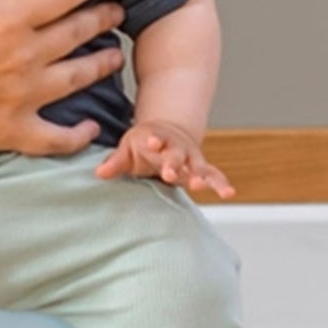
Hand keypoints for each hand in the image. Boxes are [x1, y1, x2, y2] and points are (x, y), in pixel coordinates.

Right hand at [0, 0, 126, 158]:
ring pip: (76, 80)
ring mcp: (19, 100)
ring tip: (113, 54)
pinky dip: (77, 134)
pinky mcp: (8, 133)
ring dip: (99, 64)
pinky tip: (89, 127)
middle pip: (76, 33)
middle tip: (117, 10)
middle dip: (101, 18)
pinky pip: (54, 138)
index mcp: (5, 20)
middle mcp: (22, 60)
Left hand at [96, 120, 234, 199]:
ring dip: (199, 175)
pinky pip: (214, 175)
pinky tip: (229, 193)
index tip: (152, 142)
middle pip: (176, 155)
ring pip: (197, 165)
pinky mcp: (201, 167)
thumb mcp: (127, 149)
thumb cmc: (143, 144)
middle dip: (173, 163)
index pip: (155, 140)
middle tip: (170, 172)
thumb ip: (115, 162)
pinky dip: (221, 183)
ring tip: (200, 185)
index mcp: (157, 139)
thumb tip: (99, 173)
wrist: (167, 134)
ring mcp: (190, 157)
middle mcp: (176, 147)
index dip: (154, 141)